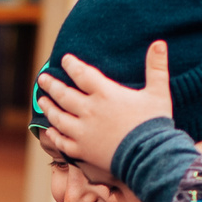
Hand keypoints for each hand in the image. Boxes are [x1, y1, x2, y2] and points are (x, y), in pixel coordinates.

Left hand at [34, 39, 174, 174]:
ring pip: (58, 118)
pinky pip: (62, 142)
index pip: (82, 74)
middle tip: (43, 78)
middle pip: (64, 95)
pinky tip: (49, 130)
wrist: (150, 158)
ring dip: (49, 108)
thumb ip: (157, 67)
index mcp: (105, 94)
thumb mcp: (158, 92)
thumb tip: (159, 43)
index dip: (72, 65)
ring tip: (41, 100)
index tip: (65, 60)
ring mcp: (83, 132)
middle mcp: (89, 111)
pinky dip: (54, 135)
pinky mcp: (83, 151)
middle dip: (52, 85)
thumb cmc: (154, 124)